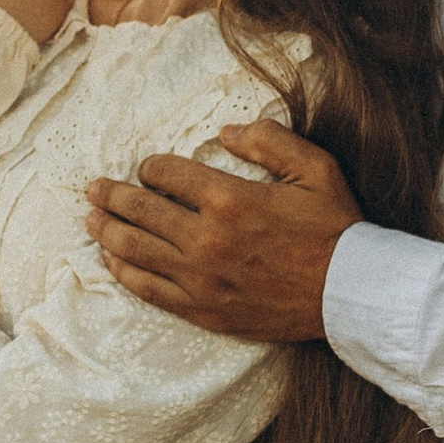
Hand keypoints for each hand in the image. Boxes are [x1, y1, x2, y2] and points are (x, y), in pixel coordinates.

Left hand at [85, 120, 363, 340]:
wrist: (351, 295)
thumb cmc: (336, 229)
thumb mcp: (316, 168)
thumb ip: (270, 140)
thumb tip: (225, 132)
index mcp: (231, 199)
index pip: (167, 175)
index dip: (151, 167)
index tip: (148, 168)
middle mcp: (207, 239)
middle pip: (140, 211)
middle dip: (111, 195)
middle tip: (93, 188)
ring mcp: (201, 278)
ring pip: (135, 250)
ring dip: (107, 230)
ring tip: (91, 219)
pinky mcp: (203, 310)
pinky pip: (149, 290)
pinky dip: (124, 271)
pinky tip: (112, 259)